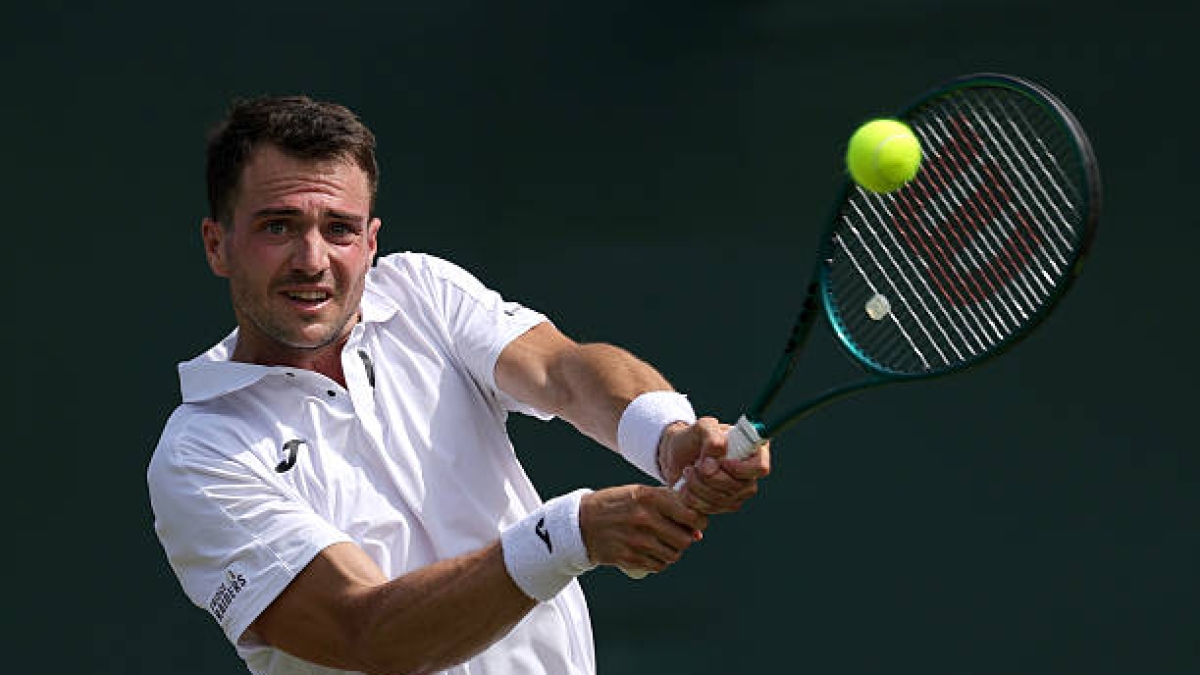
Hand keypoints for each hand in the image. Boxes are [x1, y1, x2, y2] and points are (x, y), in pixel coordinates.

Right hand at [579, 485, 707, 573]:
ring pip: (673, 555)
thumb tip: (697, 528)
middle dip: (686, 538)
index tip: (696, 523)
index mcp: (648, 497)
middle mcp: (644, 519)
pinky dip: (660, 561)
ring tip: (664, 543)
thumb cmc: (615, 505)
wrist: (582, 522)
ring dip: (674, 551)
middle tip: (679, 534)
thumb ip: (668, 504)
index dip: (699, 521)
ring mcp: (637, 541)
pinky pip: (658, 566)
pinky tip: (653, 552)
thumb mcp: (639, 493)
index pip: (689, 515)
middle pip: (684, 539)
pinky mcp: (629, 558)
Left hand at [658, 417, 770, 514]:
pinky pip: (709, 509)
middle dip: (710, 477)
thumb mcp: (702, 428)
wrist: (677, 455)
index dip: (740, 469)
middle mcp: (749, 474)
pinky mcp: (723, 506)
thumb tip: (713, 465)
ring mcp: (738, 493)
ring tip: (689, 471)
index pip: (760, 467)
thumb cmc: (693, 439)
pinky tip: (687, 485)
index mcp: (752, 451)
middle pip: (738, 487)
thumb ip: (711, 438)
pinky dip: (692, 497)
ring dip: (697, 486)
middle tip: (696, 464)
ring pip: (722, 500)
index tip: (722, 462)